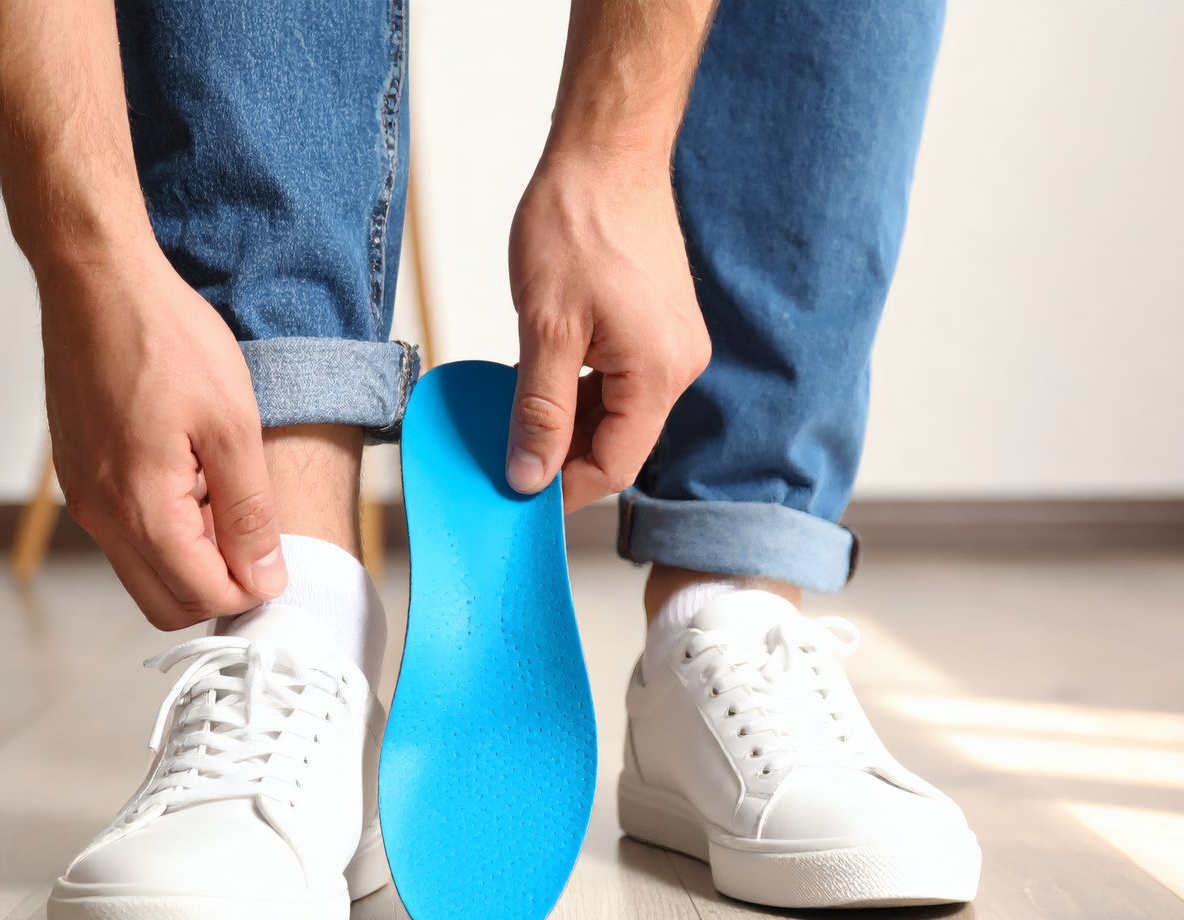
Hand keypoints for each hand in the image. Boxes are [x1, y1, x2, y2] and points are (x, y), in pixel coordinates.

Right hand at [37, 249, 284, 629]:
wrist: (97, 281)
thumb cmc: (166, 338)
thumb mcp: (232, 424)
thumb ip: (248, 512)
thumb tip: (264, 579)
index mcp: (139, 509)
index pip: (201, 598)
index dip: (250, 589)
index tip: (277, 556)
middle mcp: (99, 516)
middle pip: (164, 603)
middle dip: (216, 586)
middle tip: (251, 533)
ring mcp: (82, 497)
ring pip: (142, 570)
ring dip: (189, 555)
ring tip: (221, 492)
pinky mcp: (78, 476)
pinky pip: (123, 533)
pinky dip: (162, 527)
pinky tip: (189, 475)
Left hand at [506, 157, 710, 510]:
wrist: (606, 154)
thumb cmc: (578, 224)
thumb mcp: (545, 328)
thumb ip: (538, 411)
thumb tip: (530, 477)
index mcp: (659, 373)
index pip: (614, 465)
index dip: (563, 490)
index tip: (517, 501)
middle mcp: (679, 364)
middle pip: (618, 441)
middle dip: (561, 455)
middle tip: (504, 459)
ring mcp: (672, 343)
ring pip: (616, 411)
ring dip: (567, 420)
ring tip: (515, 416)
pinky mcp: (658, 325)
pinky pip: (620, 379)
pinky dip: (580, 389)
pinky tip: (540, 382)